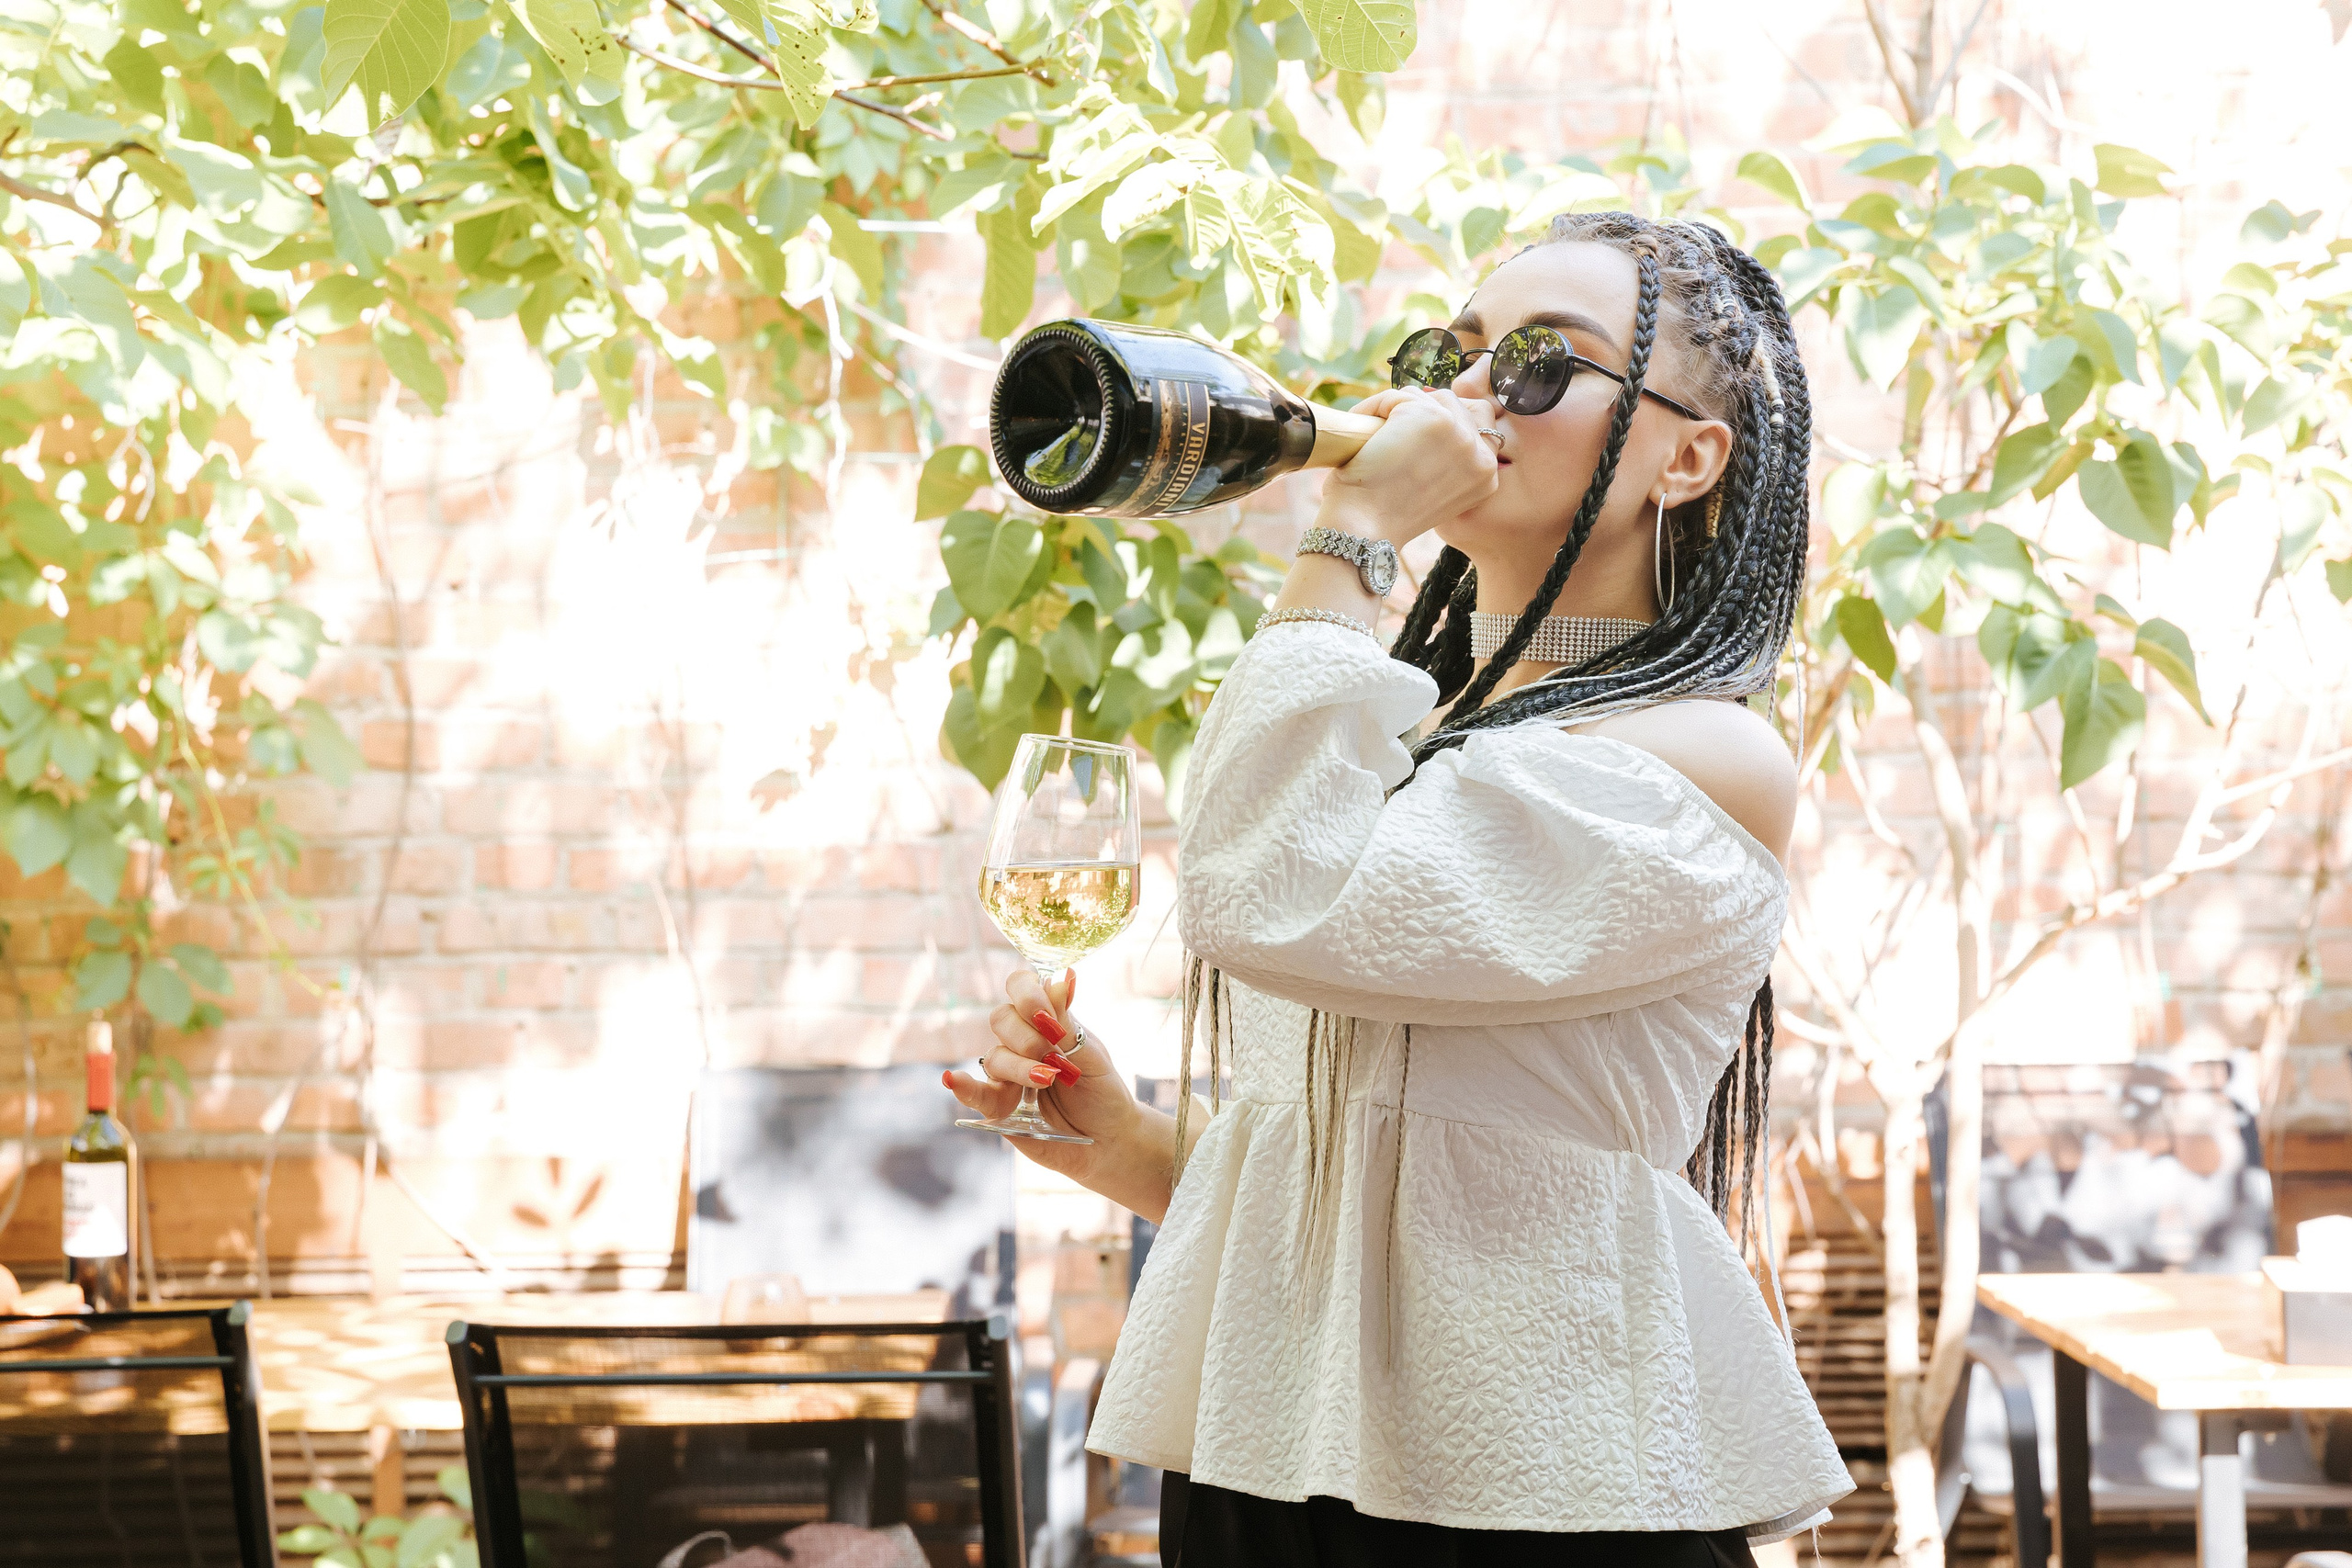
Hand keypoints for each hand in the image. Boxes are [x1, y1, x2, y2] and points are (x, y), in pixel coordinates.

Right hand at [942, 968, 1142, 1184]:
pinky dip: (963, 1087)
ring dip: (1019, 1067)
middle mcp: (1021, 1042)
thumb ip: (1066, 1023)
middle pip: (1001, 1019)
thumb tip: (1064, 978)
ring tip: (1048, 1079)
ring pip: (994, 1057)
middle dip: (1027, 1037)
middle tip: (1054, 1057)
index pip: (1020, 988)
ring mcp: (1007, 1073)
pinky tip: (952, 1080)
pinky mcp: (999, 1106)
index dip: (1026, 994)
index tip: (1045, 1015)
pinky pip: (976, 1094)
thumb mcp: (1091, 1054)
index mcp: (1045, 1020)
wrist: (1108, 1139)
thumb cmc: (1102, 1092)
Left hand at [1319, 385, 1499, 545]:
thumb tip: (1435, 407)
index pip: (1481, 423)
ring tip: (1374, 437)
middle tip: (1391, 434)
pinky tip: (1361, 433)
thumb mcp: (1436, 491)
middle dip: (1421, 411)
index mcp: (1487, 475)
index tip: (1415, 433)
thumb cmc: (1387, 517)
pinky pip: (1396, 395)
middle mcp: (1480, 454)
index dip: (1446, 420)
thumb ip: (1449, 458)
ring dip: (1396, 410)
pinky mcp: (1429, 416)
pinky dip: (1373, 408)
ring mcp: (1458, 433)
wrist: (1365, 529)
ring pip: (1425, 397)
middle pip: (1454, 402)